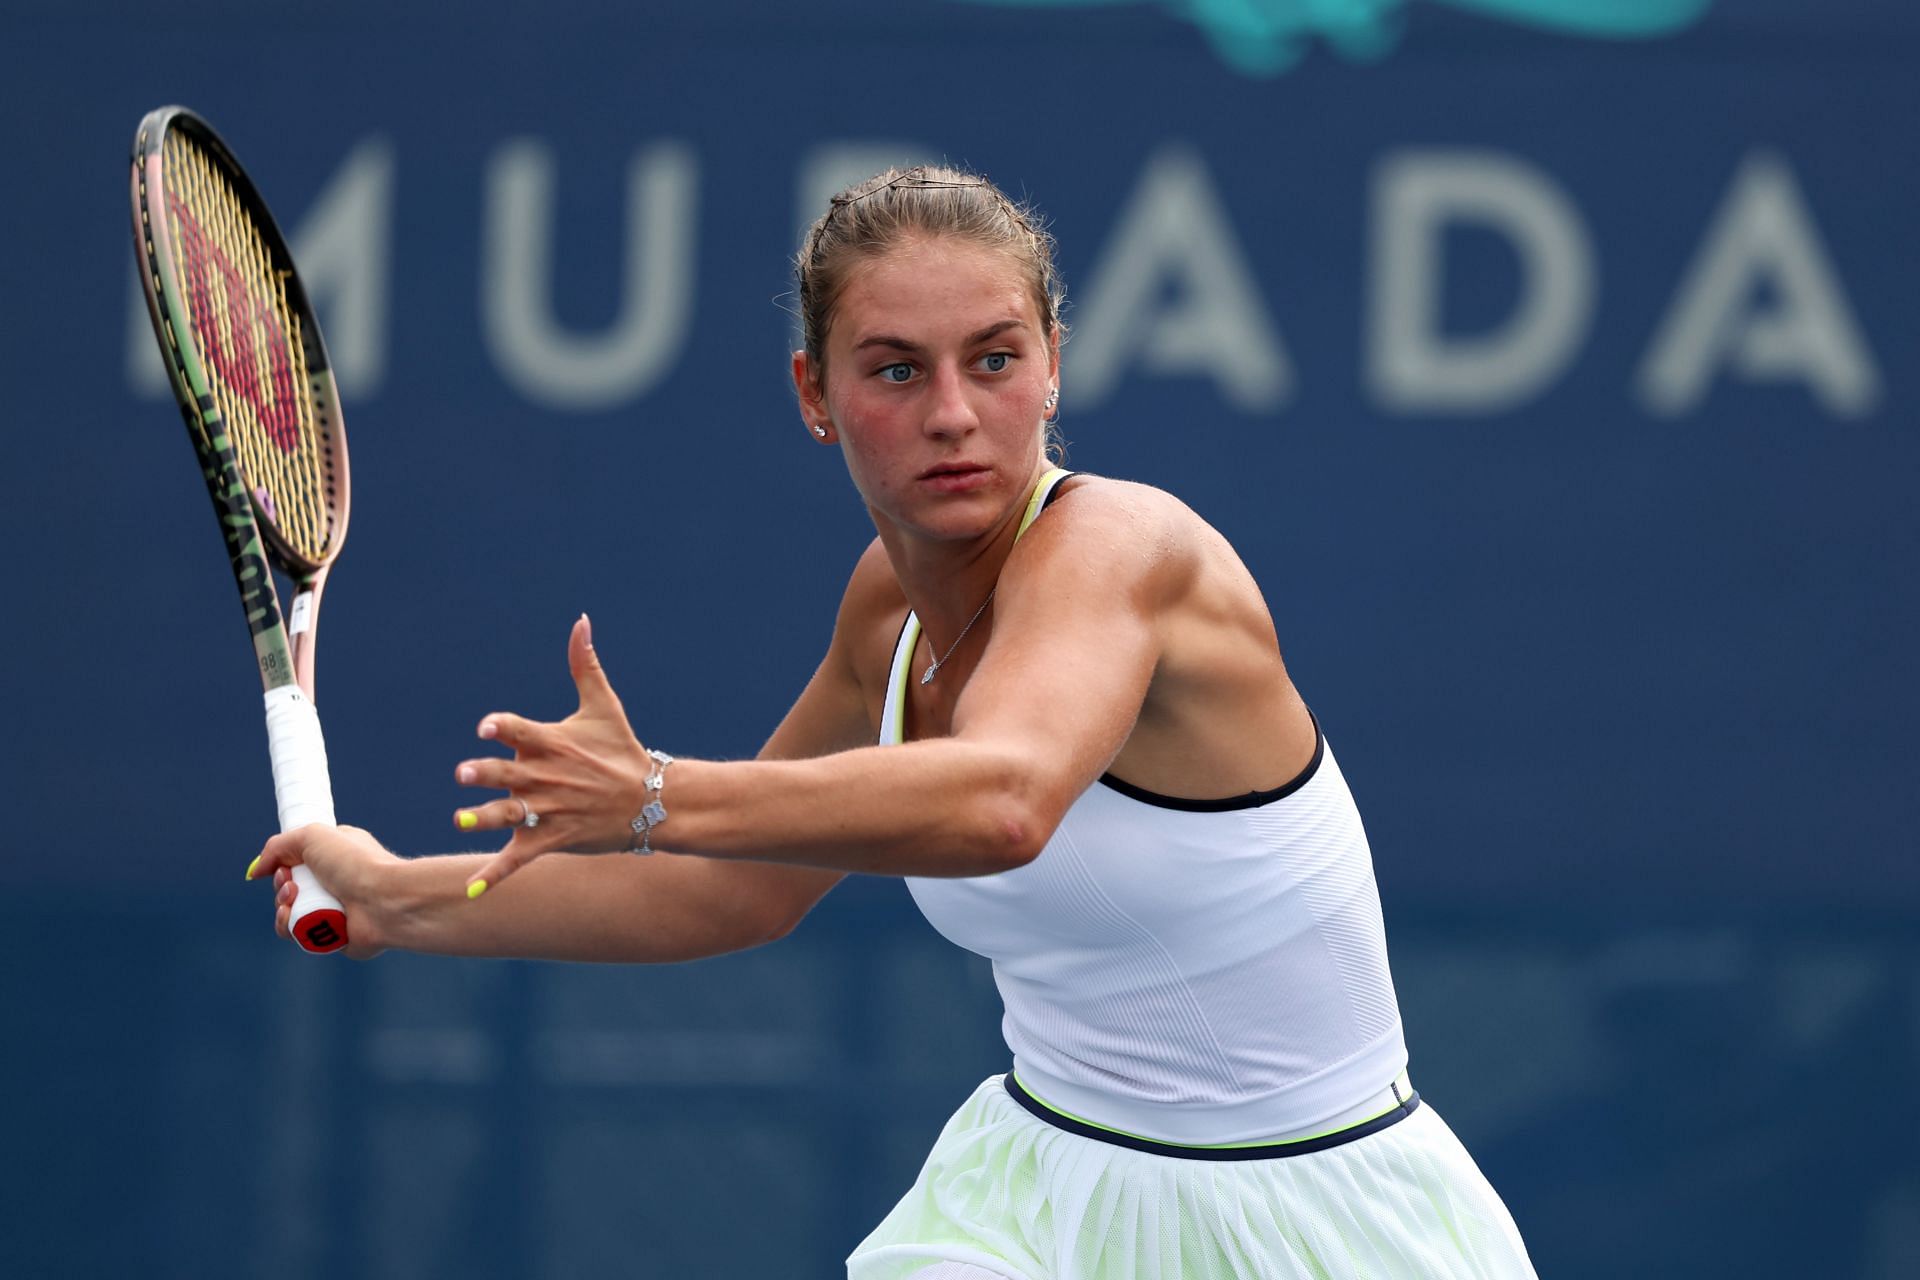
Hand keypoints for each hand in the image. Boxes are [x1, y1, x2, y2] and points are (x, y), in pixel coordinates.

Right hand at [250, 824, 399, 959]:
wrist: (383, 901)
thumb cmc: (355, 864)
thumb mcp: (312, 836)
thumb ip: (277, 847)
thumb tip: (256, 870)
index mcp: (337, 856)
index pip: (300, 860)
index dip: (284, 864)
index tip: (282, 866)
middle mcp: (338, 882)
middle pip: (291, 888)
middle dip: (281, 886)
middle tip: (291, 884)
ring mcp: (336, 910)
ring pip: (290, 912)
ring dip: (282, 906)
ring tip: (294, 900)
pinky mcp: (333, 936)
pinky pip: (299, 934)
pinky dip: (291, 927)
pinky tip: (295, 920)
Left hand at [453, 614, 651, 895]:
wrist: (654, 801)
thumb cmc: (622, 751)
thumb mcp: (604, 706)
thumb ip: (584, 664)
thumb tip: (580, 620)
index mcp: (554, 742)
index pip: (521, 731)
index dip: (503, 728)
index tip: (487, 728)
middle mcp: (548, 776)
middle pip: (510, 774)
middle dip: (488, 775)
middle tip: (466, 774)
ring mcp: (549, 811)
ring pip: (510, 816)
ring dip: (485, 819)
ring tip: (462, 820)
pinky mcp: (551, 840)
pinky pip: (517, 859)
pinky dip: (493, 875)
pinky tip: (468, 890)